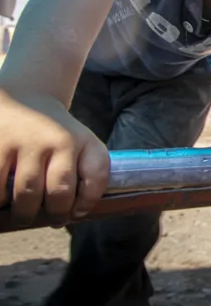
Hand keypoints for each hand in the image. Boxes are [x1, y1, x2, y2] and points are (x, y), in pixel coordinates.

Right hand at [0, 91, 109, 226]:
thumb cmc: (54, 132)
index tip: (76, 212)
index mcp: (84, 140)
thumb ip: (84, 171)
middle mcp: (58, 139)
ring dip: (24, 213)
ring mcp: (27, 141)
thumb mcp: (79, 141)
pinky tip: (2, 200)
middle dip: (55, 214)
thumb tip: (74, 214)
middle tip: (50, 219)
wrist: (23, 95)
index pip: (96, 176)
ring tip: (22, 215)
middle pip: (59, 192)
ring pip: (26, 193)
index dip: (88, 202)